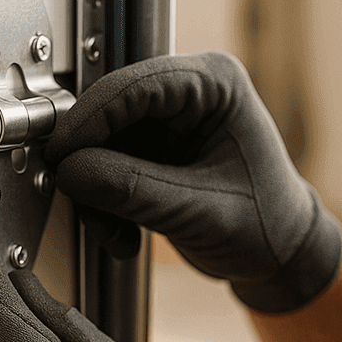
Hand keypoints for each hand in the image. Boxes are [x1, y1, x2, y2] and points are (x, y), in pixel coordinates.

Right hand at [44, 50, 341, 313]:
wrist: (279, 257)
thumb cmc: (266, 226)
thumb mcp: (198, 210)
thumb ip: (132, 189)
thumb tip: (71, 172)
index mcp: (215, 83)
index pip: (135, 86)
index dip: (90, 118)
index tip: (62, 153)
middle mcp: (189, 93)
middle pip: (109, 114)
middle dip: (92, 166)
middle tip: (83, 202)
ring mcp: (168, 122)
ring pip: (100, 145)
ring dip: (97, 195)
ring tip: (117, 234)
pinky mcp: (151, 151)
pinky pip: (105, 168)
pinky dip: (104, 204)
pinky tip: (125, 234)